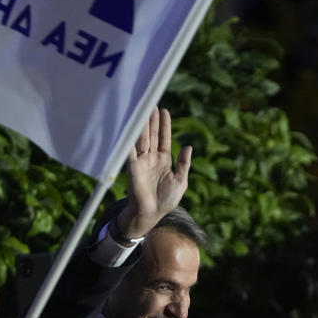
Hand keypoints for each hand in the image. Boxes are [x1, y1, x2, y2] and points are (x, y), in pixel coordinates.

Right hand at [117, 108, 191, 238]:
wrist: (152, 214)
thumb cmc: (166, 200)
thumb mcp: (180, 181)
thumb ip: (184, 164)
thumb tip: (188, 146)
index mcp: (163, 160)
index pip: (163, 138)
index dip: (164, 125)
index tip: (164, 111)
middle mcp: (151, 158)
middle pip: (151, 135)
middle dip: (151, 120)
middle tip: (151, 104)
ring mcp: (141, 162)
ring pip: (141, 140)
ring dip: (142, 126)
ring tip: (142, 110)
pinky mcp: (132, 167)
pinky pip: (130, 151)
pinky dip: (129, 139)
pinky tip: (130, 127)